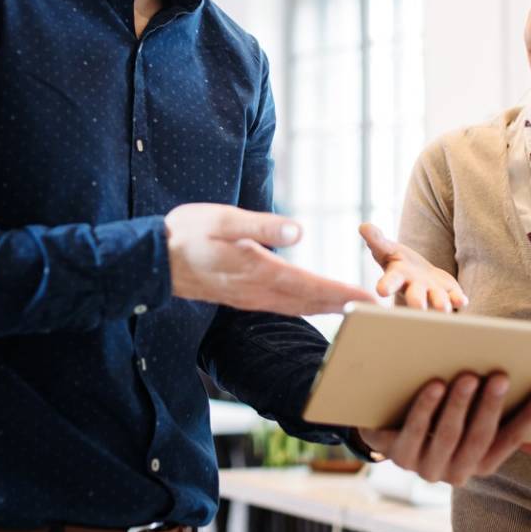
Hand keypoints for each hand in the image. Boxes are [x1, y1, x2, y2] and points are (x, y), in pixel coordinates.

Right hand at [166, 203, 376, 315]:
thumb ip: (262, 226)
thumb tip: (299, 230)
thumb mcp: (223, 219)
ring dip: (328, 308)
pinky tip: (316, 305)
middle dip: (344, 306)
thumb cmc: (187, 233)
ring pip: (298, 307)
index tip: (370, 300)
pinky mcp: (243, 297)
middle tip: (378, 312)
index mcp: (258, 270)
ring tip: (356, 309)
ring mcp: (250, 298)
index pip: (310, 285)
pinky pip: (284, 307)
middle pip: (310, 302)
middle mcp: (258, 291)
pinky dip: (307, 307)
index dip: (342, 293)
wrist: (153, 260)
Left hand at [356, 372, 530, 484]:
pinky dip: (426, 408)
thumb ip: (509, 434)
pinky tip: (435, 385)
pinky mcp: (398, 456)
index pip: (511, 442)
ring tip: (468, 376)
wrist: (388, 429)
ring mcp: (426, 467)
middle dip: (492, 406)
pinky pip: (415, 431)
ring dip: (459, 405)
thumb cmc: (443, 422)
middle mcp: (456, 472)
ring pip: (448, 435)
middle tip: (501, 376)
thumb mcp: (477, 427)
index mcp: (481, 464)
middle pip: (479, 438)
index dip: (530, 420)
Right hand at [359, 223, 466, 311]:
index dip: (386, 285)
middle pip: (414, 296)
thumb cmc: (399, 263)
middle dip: (416, 301)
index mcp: (397, 278)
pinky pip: (453, 298)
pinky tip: (461, 301)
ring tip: (443, 309)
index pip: (389, 281)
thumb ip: (376, 240)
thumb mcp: (386, 249)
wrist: (419, 276)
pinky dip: (457, 300)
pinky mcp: (448, 294)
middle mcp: (413, 289)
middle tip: (418, 306)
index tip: (381, 291)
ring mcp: (431, 294)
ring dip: (439, 304)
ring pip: (436, 300)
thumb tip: (363, 226)